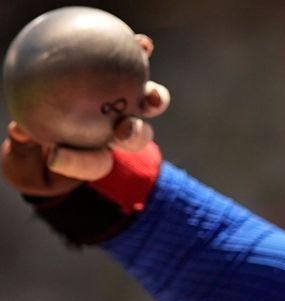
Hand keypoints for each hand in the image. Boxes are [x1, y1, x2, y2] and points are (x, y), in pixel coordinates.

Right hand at [1, 34, 169, 195]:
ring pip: (146, 106)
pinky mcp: (128, 81)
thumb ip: (25, 146)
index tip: (56, 156)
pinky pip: (137, 68)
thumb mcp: (25, 155)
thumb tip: (19, 131)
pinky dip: (141, 57)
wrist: (54, 126)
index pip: (93, 164)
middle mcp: (114, 133)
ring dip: (154, 100)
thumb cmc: (38, 147)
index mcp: (93, 155)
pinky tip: (140, 42)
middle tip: (123, 130)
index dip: (80, 162)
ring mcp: (125, 107)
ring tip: (153, 94)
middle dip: (134, 136)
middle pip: (134, 138)